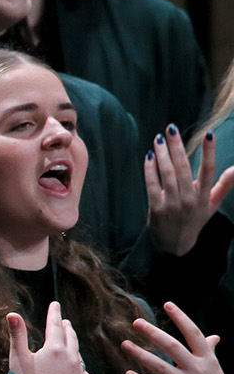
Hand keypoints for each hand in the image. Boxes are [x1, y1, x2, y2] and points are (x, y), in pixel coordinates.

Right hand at [7, 302, 92, 373]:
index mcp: (54, 348)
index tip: (56, 305)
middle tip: (65, 323)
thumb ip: (17, 333)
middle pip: (71, 338)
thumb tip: (12, 313)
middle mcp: (71, 359)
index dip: (54, 313)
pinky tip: (76, 372)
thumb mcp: (17, 357)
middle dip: (67, 329)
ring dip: (73, 350)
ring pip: (78, 357)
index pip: (55, 325)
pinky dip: (80, 372)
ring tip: (69, 348)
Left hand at [123, 302, 233, 373]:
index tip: (167, 304)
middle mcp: (198, 369)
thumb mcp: (216, 369)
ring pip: (161, 367)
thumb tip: (213, 336)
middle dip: (153, 333)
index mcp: (207, 359)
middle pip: (173, 347)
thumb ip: (210, 351)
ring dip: (141, 355)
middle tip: (135, 323)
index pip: (194, 333)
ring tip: (125, 344)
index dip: (181, 318)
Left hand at [145, 126, 233, 256]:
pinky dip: (149, 169)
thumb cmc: (194, 219)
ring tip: (158, 138)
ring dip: (162, 154)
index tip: (209, 134)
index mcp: (205, 197)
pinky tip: (149, 156)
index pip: (209, 170)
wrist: (175, 245)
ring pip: (167, 174)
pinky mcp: (156, 208)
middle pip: (184, 168)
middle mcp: (190, 200)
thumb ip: (223, 185)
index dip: (209, 152)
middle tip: (171, 128)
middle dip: (177, 146)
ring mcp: (172, 204)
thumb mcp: (212, 204)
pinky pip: (151, 185)